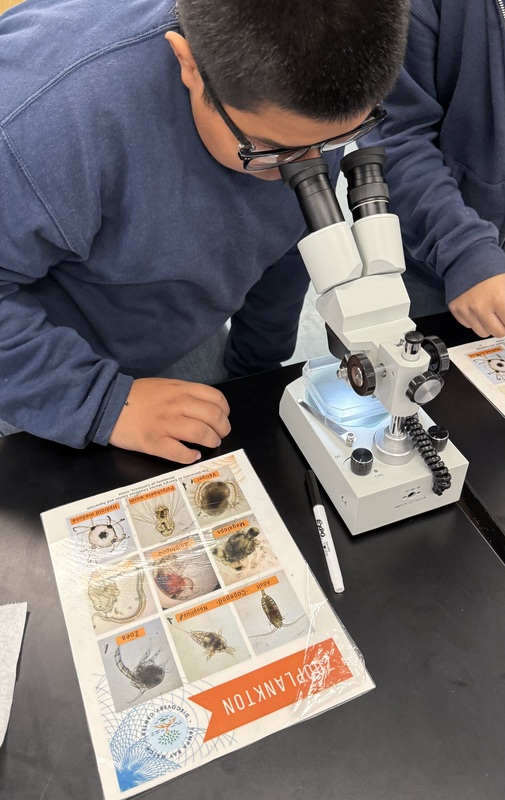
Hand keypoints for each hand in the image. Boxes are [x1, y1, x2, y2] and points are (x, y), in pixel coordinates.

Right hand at [109, 378, 230, 462]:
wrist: (107, 404)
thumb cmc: (135, 396)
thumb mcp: (164, 386)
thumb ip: (184, 394)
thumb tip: (203, 408)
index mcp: (180, 389)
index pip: (215, 398)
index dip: (224, 411)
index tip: (222, 418)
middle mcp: (177, 405)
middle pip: (213, 417)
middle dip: (222, 429)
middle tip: (219, 435)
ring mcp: (166, 424)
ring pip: (201, 433)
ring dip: (211, 441)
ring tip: (210, 444)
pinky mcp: (154, 442)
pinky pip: (180, 452)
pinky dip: (190, 456)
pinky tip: (192, 456)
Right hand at [448, 274, 504, 337]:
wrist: (465, 259)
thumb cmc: (488, 269)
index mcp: (499, 298)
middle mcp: (481, 307)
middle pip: (498, 332)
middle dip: (502, 326)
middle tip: (501, 316)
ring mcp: (467, 310)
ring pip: (483, 333)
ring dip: (488, 325)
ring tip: (489, 312)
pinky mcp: (456, 310)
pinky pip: (469, 326)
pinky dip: (475, 320)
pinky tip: (477, 308)